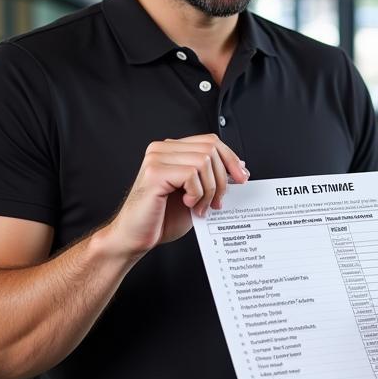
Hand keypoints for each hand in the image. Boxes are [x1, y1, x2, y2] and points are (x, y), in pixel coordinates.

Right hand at [104, 134, 248, 256]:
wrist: (135, 237)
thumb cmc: (162, 218)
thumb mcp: (197, 194)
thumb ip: (213, 178)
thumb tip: (241, 167)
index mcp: (172, 150)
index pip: (210, 141)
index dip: (230, 158)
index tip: (241, 178)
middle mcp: (162, 149)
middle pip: (211, 149)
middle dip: (223, 178)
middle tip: (217, 202)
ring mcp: (156, 158)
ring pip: (204, 162)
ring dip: (210, 190)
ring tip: (201, 207)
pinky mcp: (154, 172)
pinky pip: (191, 174)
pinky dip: (197, 194)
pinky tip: (188, 205)